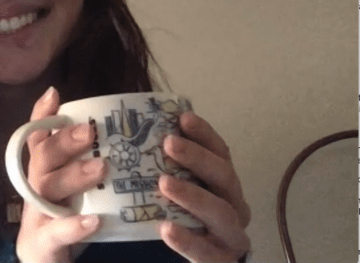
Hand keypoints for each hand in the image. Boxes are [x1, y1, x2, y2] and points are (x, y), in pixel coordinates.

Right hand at [15, 87, 105, 262]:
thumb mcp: (73, 188)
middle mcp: (34, 189)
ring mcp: (35, 216)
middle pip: (42, 159)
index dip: (42, 116)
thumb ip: (84, 162)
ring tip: (101, 167)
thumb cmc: (65, 221)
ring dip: (73, 175)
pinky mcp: (41, 244)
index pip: (37, 138)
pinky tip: (93, 220)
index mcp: (43, 173)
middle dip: (64, 142)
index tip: (55, 94)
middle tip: (91, 132)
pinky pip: (54, 233)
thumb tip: (118, 135)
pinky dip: (73, 226)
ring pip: (46, 189)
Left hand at [157, 112, 251, 261]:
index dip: (204, 133)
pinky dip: (188, 239)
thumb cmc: (179, 216)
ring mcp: (230, 235)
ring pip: (221, 212)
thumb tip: (133, 129)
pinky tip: (166, 228)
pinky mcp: (220, 261)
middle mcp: (233, 204)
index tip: (183, 117)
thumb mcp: (175, 186)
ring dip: (193, 195)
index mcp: (222, 182)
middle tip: (169, 143)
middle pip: (224, 176)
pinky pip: (207, 252)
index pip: (220, 152)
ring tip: (164, 183)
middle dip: (197, 157)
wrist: (189, 258)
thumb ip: (164, 163)